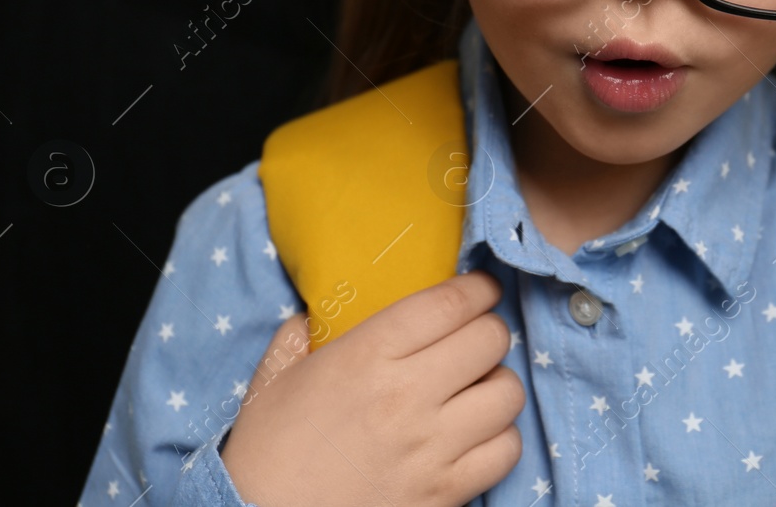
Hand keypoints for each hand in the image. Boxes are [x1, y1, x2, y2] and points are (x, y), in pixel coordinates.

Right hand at [221, 269, 523, 506]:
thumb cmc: (267, 452)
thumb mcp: (273, 379)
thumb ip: (299, 334)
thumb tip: (317, 313)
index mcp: (367, 356)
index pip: (450, 303)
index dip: (479, 289)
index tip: (483, 289)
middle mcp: (406, 395)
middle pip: (491, 340)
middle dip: (489, 332)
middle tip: (474, 339)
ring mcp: (430, 447)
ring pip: (508, 393)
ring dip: (497, 384)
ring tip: (477, 389)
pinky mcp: (445, 492)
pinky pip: (505, 450)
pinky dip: (500, 437)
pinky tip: (476, 435)